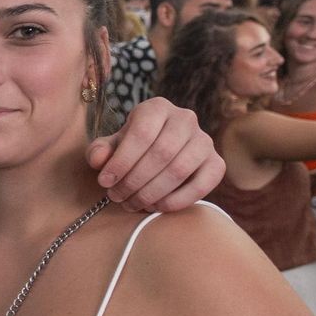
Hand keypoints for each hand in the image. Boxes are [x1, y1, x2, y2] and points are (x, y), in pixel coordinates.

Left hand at [87, 96, 224, 210]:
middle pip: (161, 153)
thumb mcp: (112, 146)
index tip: (104, 182)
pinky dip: (177, 200)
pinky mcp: (217, 163)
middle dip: (134, 180)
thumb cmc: (131, 149)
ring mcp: (204, 140)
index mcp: (156, 108)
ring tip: (132, 203)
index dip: (121, 160)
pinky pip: (202, 184)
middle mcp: (185, 118)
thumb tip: (98, 159)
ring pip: (179, 169)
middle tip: (117, 197)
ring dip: (152, 192)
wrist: (159, 155)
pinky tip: (156, 207)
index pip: (142, 133)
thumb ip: (100, 150)